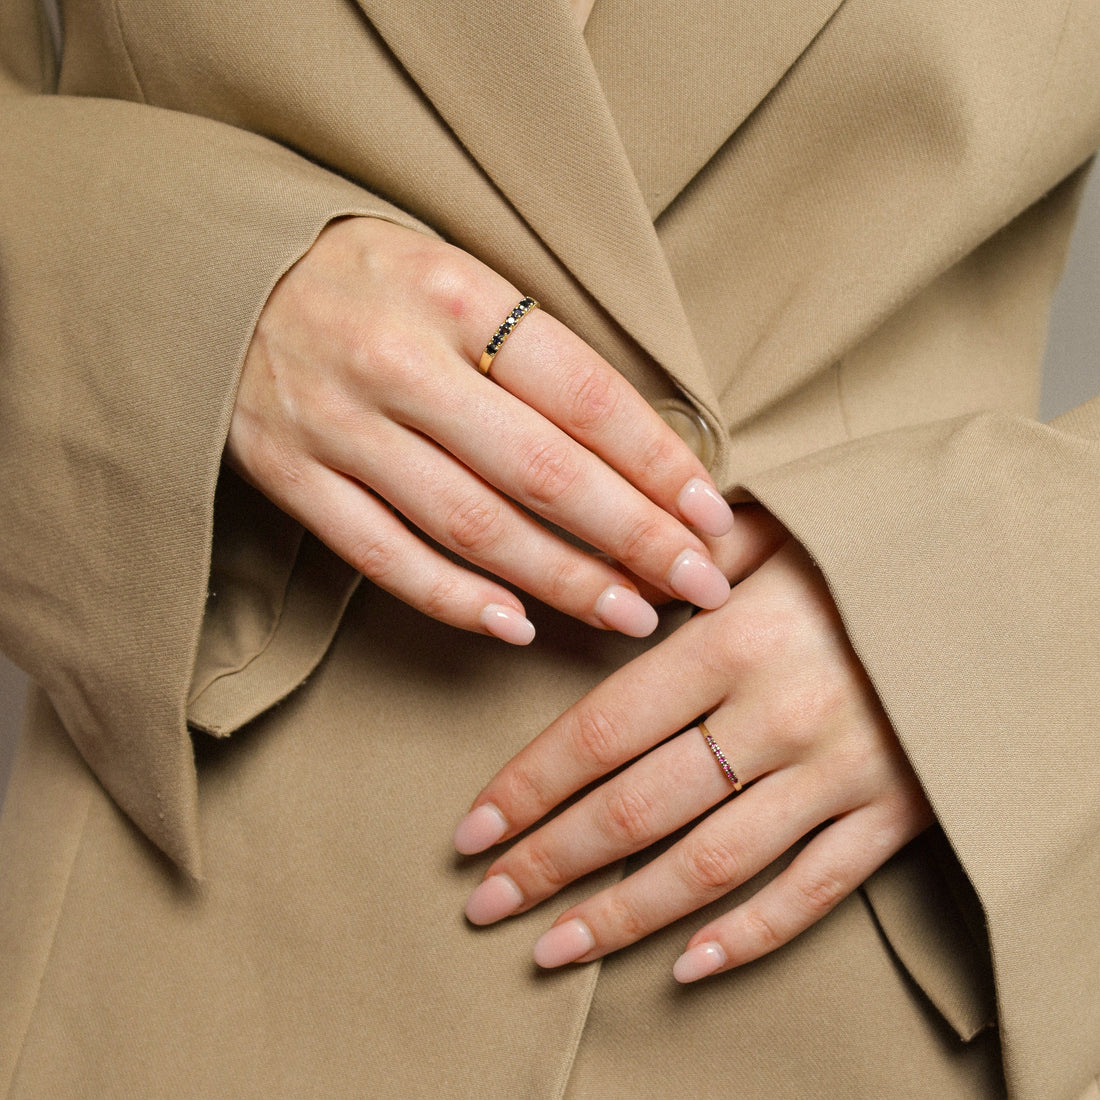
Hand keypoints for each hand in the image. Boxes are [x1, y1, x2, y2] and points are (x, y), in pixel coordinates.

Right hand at [227, 216, 736, 643]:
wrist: (220, 275)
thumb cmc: (370, 280)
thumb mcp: (456, 276)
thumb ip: (535, 353)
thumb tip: (641, 450)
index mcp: (455, 295)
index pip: (584, 395)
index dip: (659, 464)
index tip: (714, 517)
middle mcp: (398, 361)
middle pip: (541, 472)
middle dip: (633, 537)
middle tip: (699, 585)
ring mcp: (338, 425)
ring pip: (472, 525)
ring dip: (562, 581)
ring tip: (631, 615)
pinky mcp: (292, 476)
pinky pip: (384, 557)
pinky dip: (455, 599)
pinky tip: (518, 627)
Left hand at [452, 538, 932, 978]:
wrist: (1010, 578)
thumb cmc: (878, 546)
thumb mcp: (784, 527)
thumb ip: (691, 554)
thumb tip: (617, 568)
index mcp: (737, 639)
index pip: (602, 728)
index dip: (530, 785)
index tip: (474, 829)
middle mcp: (780, 715)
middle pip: (638, 809)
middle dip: (550, 862)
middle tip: (485, 902)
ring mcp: (840, 774)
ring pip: (710, 867)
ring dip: (621, 915)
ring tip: (552, 947)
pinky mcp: (895, 815)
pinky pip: (813, 892)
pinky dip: (747, 936)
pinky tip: (684, 965)